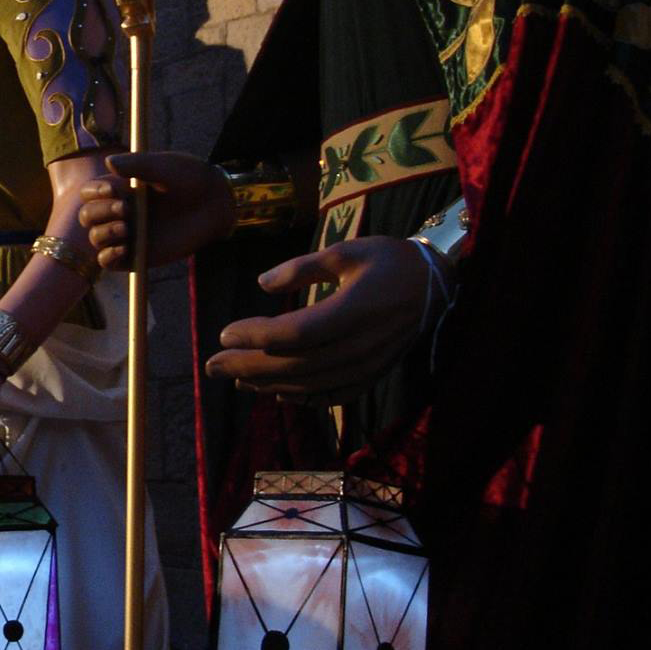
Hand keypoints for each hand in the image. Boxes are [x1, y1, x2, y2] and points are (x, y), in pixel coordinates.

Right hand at [79, 152, 237, 269]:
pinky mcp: (137, 255)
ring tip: (126, 228)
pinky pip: (108, 262)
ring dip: (104, 233)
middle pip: (87, 216)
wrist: (215, 202)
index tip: (115, 189)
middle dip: (100, 212)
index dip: (95, 191)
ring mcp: (126, 234)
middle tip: (126, 209)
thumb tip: (109, 162)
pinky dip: (108, 256)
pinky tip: (123, 248)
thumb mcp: (164, 166)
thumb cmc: (190, 178)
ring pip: (95, 238)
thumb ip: (137, 164)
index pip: (89, 192)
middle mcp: (119, 212)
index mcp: (119, 189)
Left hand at [206, 236, 433, 400]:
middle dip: (248, 366)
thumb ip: (303, 267)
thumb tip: (262, 283)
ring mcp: (369, 365)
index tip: (224, 332)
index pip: (294, 333)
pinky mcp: (374, 375)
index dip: (256, 337)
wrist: (439, 287)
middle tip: (211, 366)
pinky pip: (333, 394)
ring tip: (235, 377)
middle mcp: (360, 345)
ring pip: (310, 384)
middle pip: (295, 365)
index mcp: (354, 310)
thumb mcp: (347, 251)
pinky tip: (277, 393)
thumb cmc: (389, 261)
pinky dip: (302, 397)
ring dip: (268, 383)